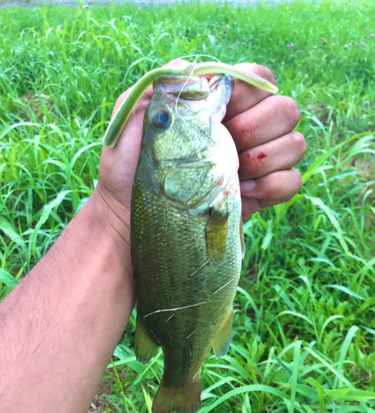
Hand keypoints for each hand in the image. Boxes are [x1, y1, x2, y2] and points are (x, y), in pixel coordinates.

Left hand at [97, 60, 305, 227]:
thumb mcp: (131, 118)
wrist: (130, 216)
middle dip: (256, 129)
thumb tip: (195, 68)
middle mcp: (243, 128)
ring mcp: (256, 161)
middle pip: (286, 109)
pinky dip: (272, 187)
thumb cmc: (127, 167)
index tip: (220, 114)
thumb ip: (162, 87)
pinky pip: (292, 182)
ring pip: (296, 144)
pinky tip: (243, 193)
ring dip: (267, 159)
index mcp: (218, 105)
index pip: (258, 78)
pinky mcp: (262, 192)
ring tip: (233, 175)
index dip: (247, 94)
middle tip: (226, 148)